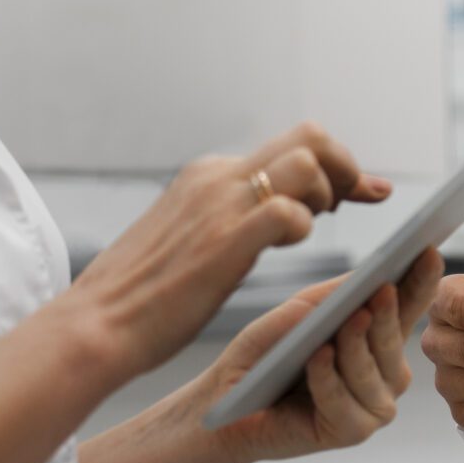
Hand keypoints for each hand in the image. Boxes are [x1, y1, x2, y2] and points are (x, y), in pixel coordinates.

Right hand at [57, 122, 391, 381]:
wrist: (95, 326)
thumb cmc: (142, 297)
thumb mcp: (188, 237)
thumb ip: (227, 217)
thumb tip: (274, 217)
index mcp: (209, 175)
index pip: (291, 146)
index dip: (338, 166)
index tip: (368, 190)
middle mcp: (217, 177)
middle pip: (310, 136)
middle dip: (347, 166)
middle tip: (358, 203)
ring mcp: (220, 204)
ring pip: (308, 160)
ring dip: (329, 193)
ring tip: (317, 230)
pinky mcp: (224, 240)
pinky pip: (289, 211)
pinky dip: (304, 228)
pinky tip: (289, 250)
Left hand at [195, 250, 441, 462]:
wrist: (227, 400)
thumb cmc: (264, 354)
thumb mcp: (296, 313)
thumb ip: (327, 299)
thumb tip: (357, 290)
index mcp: (377, 338)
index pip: (406, 306)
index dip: (420, 281)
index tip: (430, 251)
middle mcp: (385, 373)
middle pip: (393, 341)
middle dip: (387, 315)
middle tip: (383, 289)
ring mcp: (372, 405)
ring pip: (372, 373)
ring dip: (357, 346)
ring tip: (351, 320)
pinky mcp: (350, 432)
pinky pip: (343, 403)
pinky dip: (328, 378)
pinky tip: (319, 357)